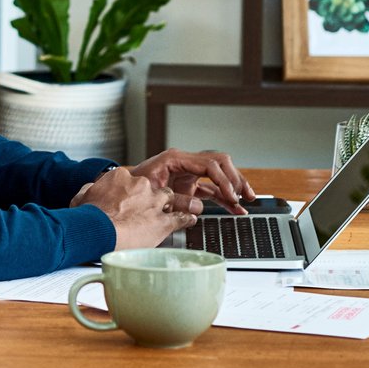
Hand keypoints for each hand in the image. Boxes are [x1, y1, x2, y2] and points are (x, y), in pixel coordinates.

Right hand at [75, 166, 198, 251]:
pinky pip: (180, 218)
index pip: (132, 180)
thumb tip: (87, 192)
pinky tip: (189, 220)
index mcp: (121, 178)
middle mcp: (140, 186)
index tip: (133, 199)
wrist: (97, 230)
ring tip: (186, 207)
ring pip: (172, 198)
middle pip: (154, 188)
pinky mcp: (162, 222)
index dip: (134, 192)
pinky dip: (186, 219)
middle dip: (155, 198)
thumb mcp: (81, 197)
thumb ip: (89, 191)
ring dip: (179, 204)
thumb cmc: (87, 217)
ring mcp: (153, 203)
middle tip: (154, 207)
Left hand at [125, 149, 255, 214]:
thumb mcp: (152, 194)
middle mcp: (185, 162)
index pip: (209, 164)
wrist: (122, 193)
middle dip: (235, 178)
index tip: (232, 195)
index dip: (224, 180)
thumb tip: (197, 208)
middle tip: (244, 195)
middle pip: (220, 163)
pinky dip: (222, 197)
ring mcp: (188, 172)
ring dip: (233, 186)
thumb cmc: (133, 189)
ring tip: (247, 201)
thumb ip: (175, 201)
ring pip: (219, 175)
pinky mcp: (188, 184)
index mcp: (176, 159)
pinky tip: (233, 207)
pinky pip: (210, 188)